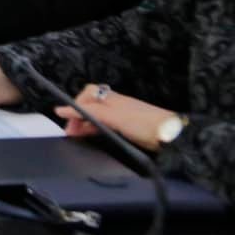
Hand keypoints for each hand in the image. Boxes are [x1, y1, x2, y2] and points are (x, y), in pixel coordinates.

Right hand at [57, 86, 177, 151]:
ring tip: (79, 137)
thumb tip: (64, 109)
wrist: (172, 135)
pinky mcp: (130, 128)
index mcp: (111, 99)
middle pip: (91, 105)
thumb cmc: (146, 124)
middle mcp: (116, 105)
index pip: (86, 95)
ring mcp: (123, 116)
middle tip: (71, 132)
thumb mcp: (113, 117)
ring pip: (98, 117)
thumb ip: (89, 113)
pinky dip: (97, 131)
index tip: (63, 119)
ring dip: (87, 125)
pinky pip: (107, 126)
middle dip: (78, 116)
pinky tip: (96, 138)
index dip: (73, 105)